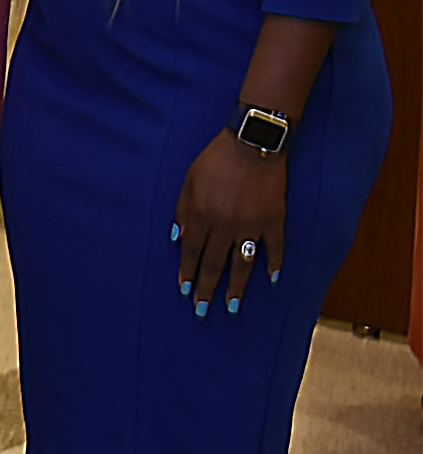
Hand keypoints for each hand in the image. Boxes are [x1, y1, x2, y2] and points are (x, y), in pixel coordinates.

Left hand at [172, 133, 285, 315]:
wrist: (253, 143)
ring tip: (232, 307)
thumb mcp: (188, 182)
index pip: (192, 252)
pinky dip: (275, 263)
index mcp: (201, 216)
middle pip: (215, 264)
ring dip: (237, 287)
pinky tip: (271, 279)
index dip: (188, 272)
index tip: (185, 291)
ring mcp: (252, 224)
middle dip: (207, 289)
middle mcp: (225, 225)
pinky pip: (276, 247)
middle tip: (202, 310)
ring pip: (243, 263)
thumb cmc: (215, 160)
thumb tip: (177, 240)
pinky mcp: (275, 219)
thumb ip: (182, 211)